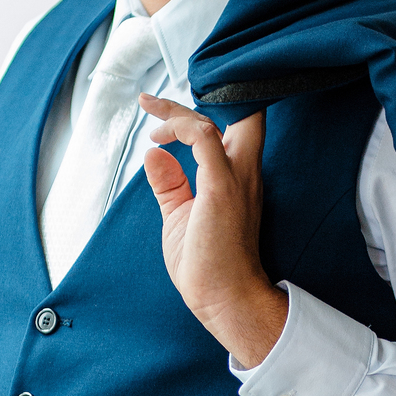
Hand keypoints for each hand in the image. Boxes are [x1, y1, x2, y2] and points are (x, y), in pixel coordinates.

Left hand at [140, 94, 287, 368]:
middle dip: (200, 95)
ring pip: (222, 117)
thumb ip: (170, 184)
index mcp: (238, 176)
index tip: (160, 115)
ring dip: (180, 110)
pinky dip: (181, 127)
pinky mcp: (222, 188)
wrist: (225, 300)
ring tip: (151, 113)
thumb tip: (155, 155)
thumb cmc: (208, 267)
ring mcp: (237, 178)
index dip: (198, 111)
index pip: (233, 125)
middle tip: (154, 101)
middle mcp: (244, 171)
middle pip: (239, 111)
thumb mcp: (180, 215)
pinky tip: (160, 138)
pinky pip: (204, 137)